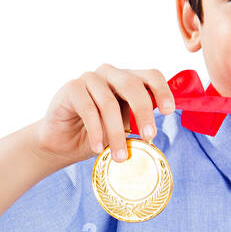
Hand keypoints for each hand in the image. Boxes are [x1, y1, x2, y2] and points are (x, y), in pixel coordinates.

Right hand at [34, 65, 175, 166]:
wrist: (62, 143)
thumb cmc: (97, 135)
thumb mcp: (123, 130)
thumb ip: (137, 125)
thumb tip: (152, 134)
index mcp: (128, 81)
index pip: (150, 76)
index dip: (162, 90)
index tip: (168, 111)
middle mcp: (110, 75)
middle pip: (132, 85)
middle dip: (143, 112)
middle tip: (150, 137)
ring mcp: (90, 79)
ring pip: (109, 103)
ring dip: (117, 133)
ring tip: (120, 157)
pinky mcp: (71, 88)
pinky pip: (88, 109)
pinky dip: (96, 132)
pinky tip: (98, 148)